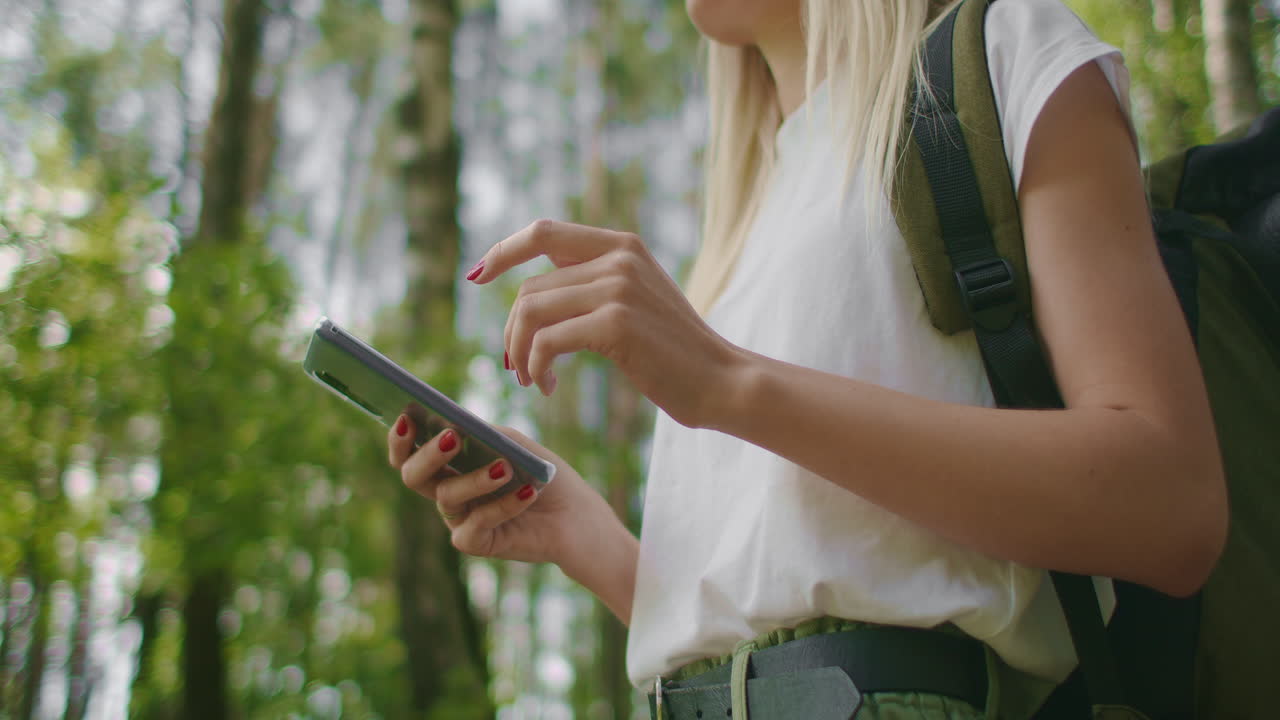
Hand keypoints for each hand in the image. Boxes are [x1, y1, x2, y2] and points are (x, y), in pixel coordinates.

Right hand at [386, 413, 615, 567]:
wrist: (574, 515)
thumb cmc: (541, 473)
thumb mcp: (513, 444)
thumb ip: (483, 434)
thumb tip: (453, 424)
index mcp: (449, 465)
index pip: (409, 453)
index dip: (400, 438)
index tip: (406, 418)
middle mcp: (447, 492)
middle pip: (413, 476)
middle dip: (429, 455)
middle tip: (451, 437)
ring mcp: (458, 519)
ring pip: (447, 497)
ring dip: (476, 478)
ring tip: (505, 467)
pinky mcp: (474, 543)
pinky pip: (476, 524)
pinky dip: (504, 505)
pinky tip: (527, 491)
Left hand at [467, 219, 739, 427]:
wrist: (722, 380)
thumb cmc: (675, 353)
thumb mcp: (636, 301)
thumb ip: (595, 284)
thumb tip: (533, 296)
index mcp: (621, 245)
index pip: (543, 231)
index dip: (503, 251)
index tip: (477, 276)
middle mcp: (618, 257)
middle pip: (530, 287)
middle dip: (512, 331)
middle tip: (516, 367)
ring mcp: (617, 287)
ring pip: (531, 312)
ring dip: (519, 352)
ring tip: (531, 379)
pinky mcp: (616, 323)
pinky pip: (547, 340)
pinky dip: (536, 366)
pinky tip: (547, 385)